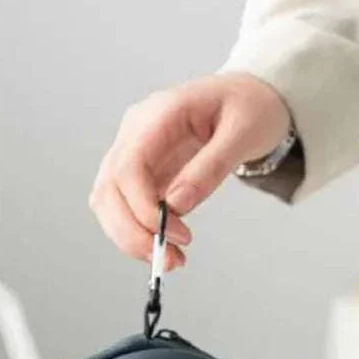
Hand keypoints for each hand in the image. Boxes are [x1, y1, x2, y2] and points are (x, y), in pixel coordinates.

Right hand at [89, 73, 290, 269]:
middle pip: (108, 188)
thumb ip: (210, 168)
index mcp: (159, 114)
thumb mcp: (242, 134)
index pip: (128, 167)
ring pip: (108, 203)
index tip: (176, 234)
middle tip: (169, 259)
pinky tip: (166, 246)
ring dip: (131, 238)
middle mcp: (136, 133)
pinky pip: (125, 209)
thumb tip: (177, 206)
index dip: (144, 208)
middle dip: (132, 232)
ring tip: (171, 259)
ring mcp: (135, 154)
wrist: (250, 99)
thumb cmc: (249, 108)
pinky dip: (139, 233)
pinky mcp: (142, 175)